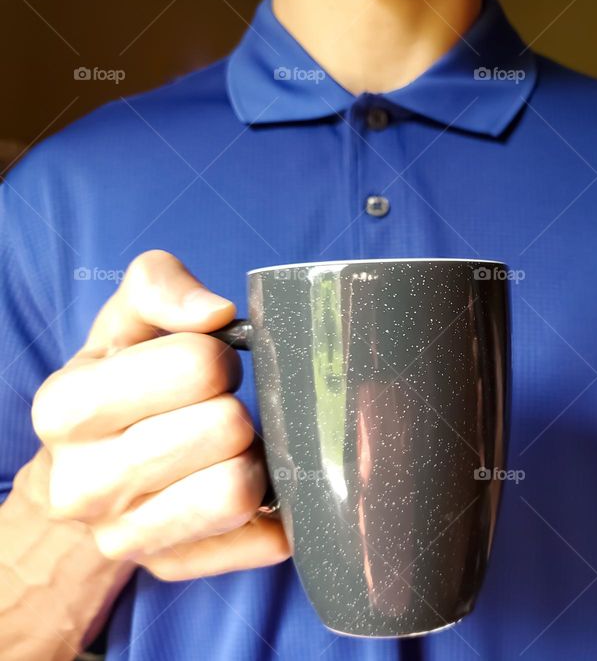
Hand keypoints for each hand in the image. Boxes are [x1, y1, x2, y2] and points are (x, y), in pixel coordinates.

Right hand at [32, 250, 289, 579]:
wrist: (89, 472)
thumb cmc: (121, 383)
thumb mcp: (126, 321)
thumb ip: (160, 287)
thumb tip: (215, 313)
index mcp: (65, 408)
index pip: (197, 366)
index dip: (219, 357)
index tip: (209, 366)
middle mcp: (82, 485)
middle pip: (225, 428)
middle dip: (237, 408)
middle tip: (222, 409)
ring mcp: (124, 537)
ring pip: (239, 490)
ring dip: (256, 457)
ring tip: (235, 447)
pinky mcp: (173, 568)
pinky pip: (262, 538)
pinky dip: (273, 507)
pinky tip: (247, 485)